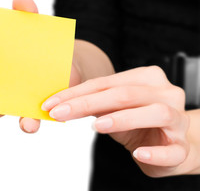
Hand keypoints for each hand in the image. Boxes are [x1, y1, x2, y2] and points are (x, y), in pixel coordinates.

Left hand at [42, 66, 189, 176]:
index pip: (105, 83)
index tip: (51, 103)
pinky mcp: (182, 147)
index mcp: (146, 79)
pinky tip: (138, 154)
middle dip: (88, 103)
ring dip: (123, 118)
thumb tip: (60, 103)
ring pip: (155, 112)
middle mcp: (165, 93)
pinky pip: (172, 150)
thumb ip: (95, 103)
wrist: (174, 144)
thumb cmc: (140, 122)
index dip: (75, 93)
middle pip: (125, 94)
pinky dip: (155, 152)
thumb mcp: (114, 109)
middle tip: (60, 113)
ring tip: (97, 126)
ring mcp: (177, 120)